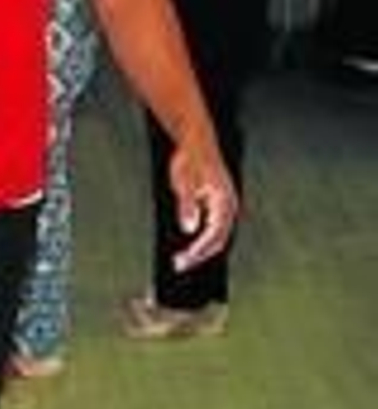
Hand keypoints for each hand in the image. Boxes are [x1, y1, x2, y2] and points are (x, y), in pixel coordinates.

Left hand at [166, 140, 237, 272]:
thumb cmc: (190, 160)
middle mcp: (229, 207)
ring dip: (201, 250)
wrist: (196, 142)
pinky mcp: (218, 207)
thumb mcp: (183, 182)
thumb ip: (187, 205)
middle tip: (178, 266)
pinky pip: (213, 230)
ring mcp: (225, 208)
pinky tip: (187, 247)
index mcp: (224, 202)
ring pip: (217, 237)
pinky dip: (202, 241)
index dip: (199, 251)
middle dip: (199, 255)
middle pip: (219, 240)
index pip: (215, 235)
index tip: (183, 261)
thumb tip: (189, 229)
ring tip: (181, 261)